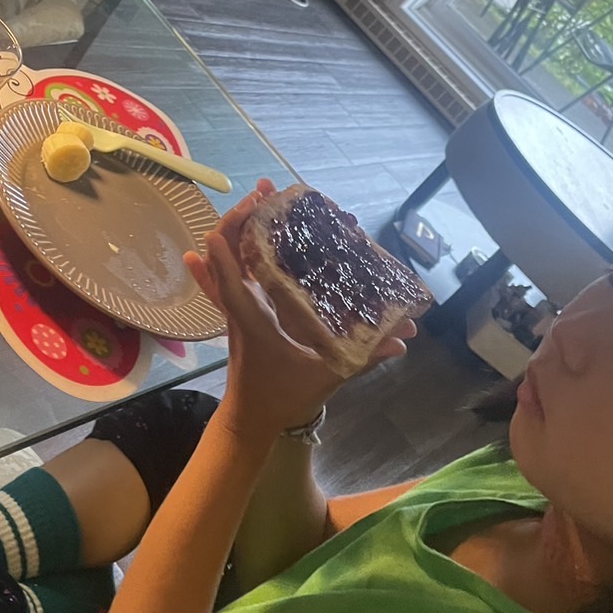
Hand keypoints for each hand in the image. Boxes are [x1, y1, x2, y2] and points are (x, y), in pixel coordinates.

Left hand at [185, 181, 416, 441]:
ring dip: (233, 229)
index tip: (247, 213)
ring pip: (222, 263)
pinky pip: (221, 279)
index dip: (232, 247)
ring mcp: (233, 310)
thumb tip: (401, 341)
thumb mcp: (327, 378)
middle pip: (224, 257)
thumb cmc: (284, 397)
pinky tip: (211, 243)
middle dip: (240, 219)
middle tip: (264, 191)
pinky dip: (220, 258)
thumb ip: (364, 358)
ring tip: (257, 199)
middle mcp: (239, 310)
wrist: (250, 420)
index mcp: (255, 323)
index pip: (233, 282)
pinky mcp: (235, 313)